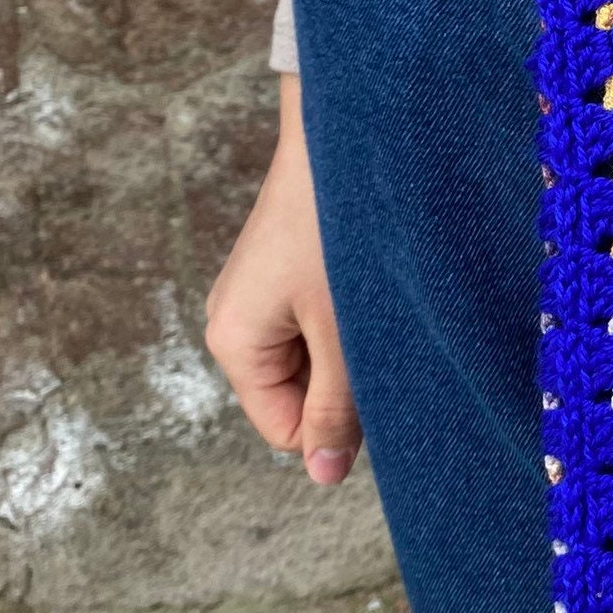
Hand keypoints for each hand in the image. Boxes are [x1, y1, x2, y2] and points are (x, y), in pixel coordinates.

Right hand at [204, 75, 361, 486]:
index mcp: (233, 343)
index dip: (337, 422)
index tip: (376, 377)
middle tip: (379, 332)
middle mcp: (235, 322)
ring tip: (374, 302)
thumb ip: (336, 408)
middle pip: (299, 397)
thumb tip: (323, 476)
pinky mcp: (285, 272)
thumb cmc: (342, 233)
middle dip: (344, 381)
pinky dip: (350, 318)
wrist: (345, 136)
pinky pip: (319, 324)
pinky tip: (369, 285)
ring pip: (316, 360)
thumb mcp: (345, 333)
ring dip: (352, 347)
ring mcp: (258, 296)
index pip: (286, 429)